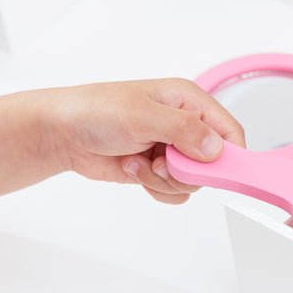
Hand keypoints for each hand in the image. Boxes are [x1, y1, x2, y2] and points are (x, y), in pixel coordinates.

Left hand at [47, 79, 244, 202]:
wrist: (62, 133)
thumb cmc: (96, 111)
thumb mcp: (143, 116)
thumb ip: (184, 130)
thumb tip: (215, 147)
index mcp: (188, 101)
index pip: (229, 130)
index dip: (229, 154)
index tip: (215, 172)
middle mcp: (183, 124)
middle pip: (213, 163)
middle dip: (186, 171)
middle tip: (160, 161)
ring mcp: (170, 148)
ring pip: (192, 181)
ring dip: (164, 180)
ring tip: (139, 162)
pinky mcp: (156, 168)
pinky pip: (173, 191)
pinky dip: (154, 188)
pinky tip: (132, 168)